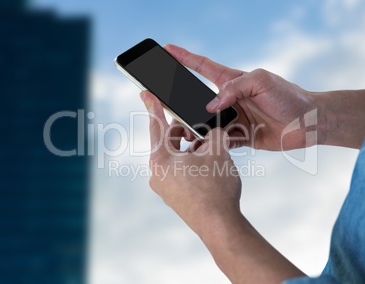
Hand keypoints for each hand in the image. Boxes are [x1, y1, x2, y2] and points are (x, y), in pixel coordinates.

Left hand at [140, 90, 241, 235]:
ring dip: (192, 148)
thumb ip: (213, 132)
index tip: (145, 93)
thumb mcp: (217, 150)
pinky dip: (192, 163)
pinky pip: (180, 172)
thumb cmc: (215, 188)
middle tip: (202, 127)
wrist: (219, 225)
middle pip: (169, 141)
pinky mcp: (174, 197)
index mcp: (160, 158)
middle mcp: (157, 173)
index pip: (156, 125)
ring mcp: (164, 187)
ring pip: (177, 157)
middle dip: (186, 131)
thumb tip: (212, 129)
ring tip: (211, 147)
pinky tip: (209, 164)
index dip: (153, 105)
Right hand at [165, 44, 317, 150]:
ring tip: (185, 133)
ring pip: (207, 123)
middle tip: (166, 103)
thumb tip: (210, 106)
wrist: (308, 122)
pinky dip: (212, 144)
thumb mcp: (261, 81)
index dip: (184, 57)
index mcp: (233, 81)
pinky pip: (220, 141)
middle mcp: (230, 100)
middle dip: (183, 102)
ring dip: (196, 128)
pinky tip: (205, 147)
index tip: (167, 49)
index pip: (203, 67)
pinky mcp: (240, 137)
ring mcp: (233, 119)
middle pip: (199, 100)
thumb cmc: (289, 96)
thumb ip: (234, 89)